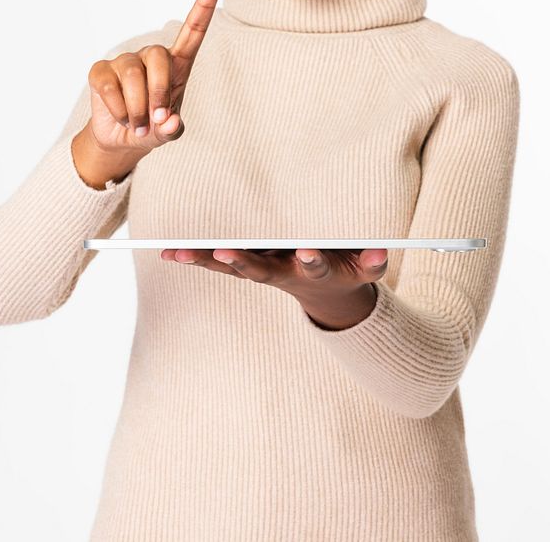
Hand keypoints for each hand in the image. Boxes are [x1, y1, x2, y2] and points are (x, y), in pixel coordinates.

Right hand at [86, 0, 220, 153]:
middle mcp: (151, 57)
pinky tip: (121, 117)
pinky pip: (109, 86)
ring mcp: (124, 62)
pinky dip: (118, 110)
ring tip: (138, 125)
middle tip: (155, 119)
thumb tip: (170, 121)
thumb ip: (171, 129)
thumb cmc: (153, 128)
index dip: (203, 5)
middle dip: (158, 92)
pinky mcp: (101, 71)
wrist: (122, 139)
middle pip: (158, 57)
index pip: (192, 31)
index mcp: (177, 66)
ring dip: (136, 109)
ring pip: (133, 75)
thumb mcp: (167, 133)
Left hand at [160, 248, 388, 327]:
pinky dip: (194, 258)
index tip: (307, 252)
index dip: (312, 261)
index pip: (315, 268)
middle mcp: (285, 276)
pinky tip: (168, 252)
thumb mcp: (364, 270)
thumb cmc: (347, 270)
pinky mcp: (248, 270)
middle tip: (226, 254)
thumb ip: (372, 263)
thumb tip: (381, 253)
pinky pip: (219, 264)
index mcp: (315, 274)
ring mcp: (264, 273)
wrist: (330, 297)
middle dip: (244, 263)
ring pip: (233, 268)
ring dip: (206, 261)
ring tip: (177, 253)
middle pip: (262, 272)